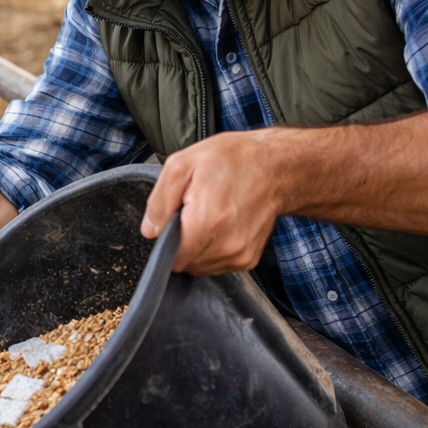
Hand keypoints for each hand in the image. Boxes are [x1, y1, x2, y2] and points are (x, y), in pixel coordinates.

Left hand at [140, 131, 286, 273]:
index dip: (165, 239)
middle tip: (192, 213)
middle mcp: (225, 245)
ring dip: (196, 247)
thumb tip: (149, 230)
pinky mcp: (248, 259)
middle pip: (183, 263)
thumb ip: (159, 201)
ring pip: (199, 267)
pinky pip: (217, 265)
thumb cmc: (233, 160)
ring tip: (209, 217)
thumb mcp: (183, 165)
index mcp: (206, 222)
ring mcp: (239, 255)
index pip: (170, 257)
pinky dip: (213, 249)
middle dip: (181, 241)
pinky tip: (221, 226)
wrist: (277, 166)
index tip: (173, 221)